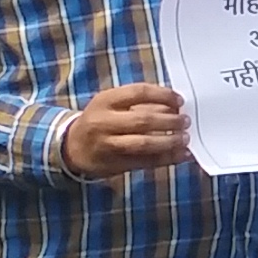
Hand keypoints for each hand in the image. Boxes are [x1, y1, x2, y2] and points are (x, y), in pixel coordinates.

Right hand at [61, 84, 189, 180]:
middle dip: (169, 121)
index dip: (163, 95)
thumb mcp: (111, 105)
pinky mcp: (115, 164)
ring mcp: (108, 145)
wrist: (72, 147)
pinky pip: (146, 162)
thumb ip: (139, 103)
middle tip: (185, 121)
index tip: (180, 100)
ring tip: (185, 138)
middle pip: (143, 120)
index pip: (138, 92)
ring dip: (169, 141)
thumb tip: (174, 106)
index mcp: (105, 101)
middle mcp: (104, 122)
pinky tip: (182, 154)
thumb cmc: (100, 120)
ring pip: (144, 144)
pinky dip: (167, 158)